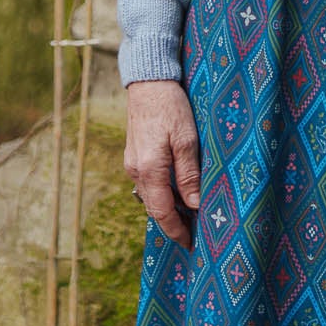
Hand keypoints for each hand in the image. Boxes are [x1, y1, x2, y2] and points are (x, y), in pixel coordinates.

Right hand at [124, 79, 200, 245]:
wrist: (148, 82)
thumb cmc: (170, 107)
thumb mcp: (187, 140)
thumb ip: (189, 174)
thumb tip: (194, 205)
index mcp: (149, 169)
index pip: (162, 212)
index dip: (176, 231)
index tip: (190, 244)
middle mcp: (136, 171)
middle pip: (154, 208)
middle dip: (173, 224)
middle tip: (194, 235)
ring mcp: (132, 164)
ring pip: (150, 197)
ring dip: (168, 209)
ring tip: (189, 217)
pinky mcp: (134, 156)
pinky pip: (148, 184)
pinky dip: (162, 194)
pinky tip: (178, 193)